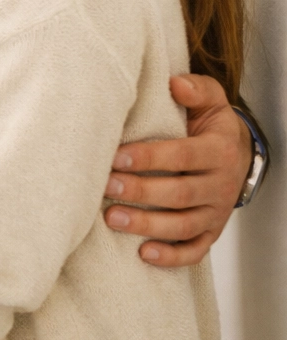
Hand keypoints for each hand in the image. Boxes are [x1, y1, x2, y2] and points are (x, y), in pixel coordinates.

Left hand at [103, 74, 251, 265]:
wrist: (234, 151)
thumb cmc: (208, 124)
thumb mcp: (210, 100)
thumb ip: (196, 89)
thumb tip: (175, 83)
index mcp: (218, 149)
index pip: (184, 155)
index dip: (150, 158)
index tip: (116, 157)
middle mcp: (221, 184)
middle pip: (181, 194)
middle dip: (141, 192)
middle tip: (105, 187)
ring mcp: (216, 212)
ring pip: (184, 226)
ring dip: (148, 225)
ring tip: (111, 218)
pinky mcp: (211, 231)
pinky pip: (194, 250)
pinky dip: (172, 256)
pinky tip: (143, 254)